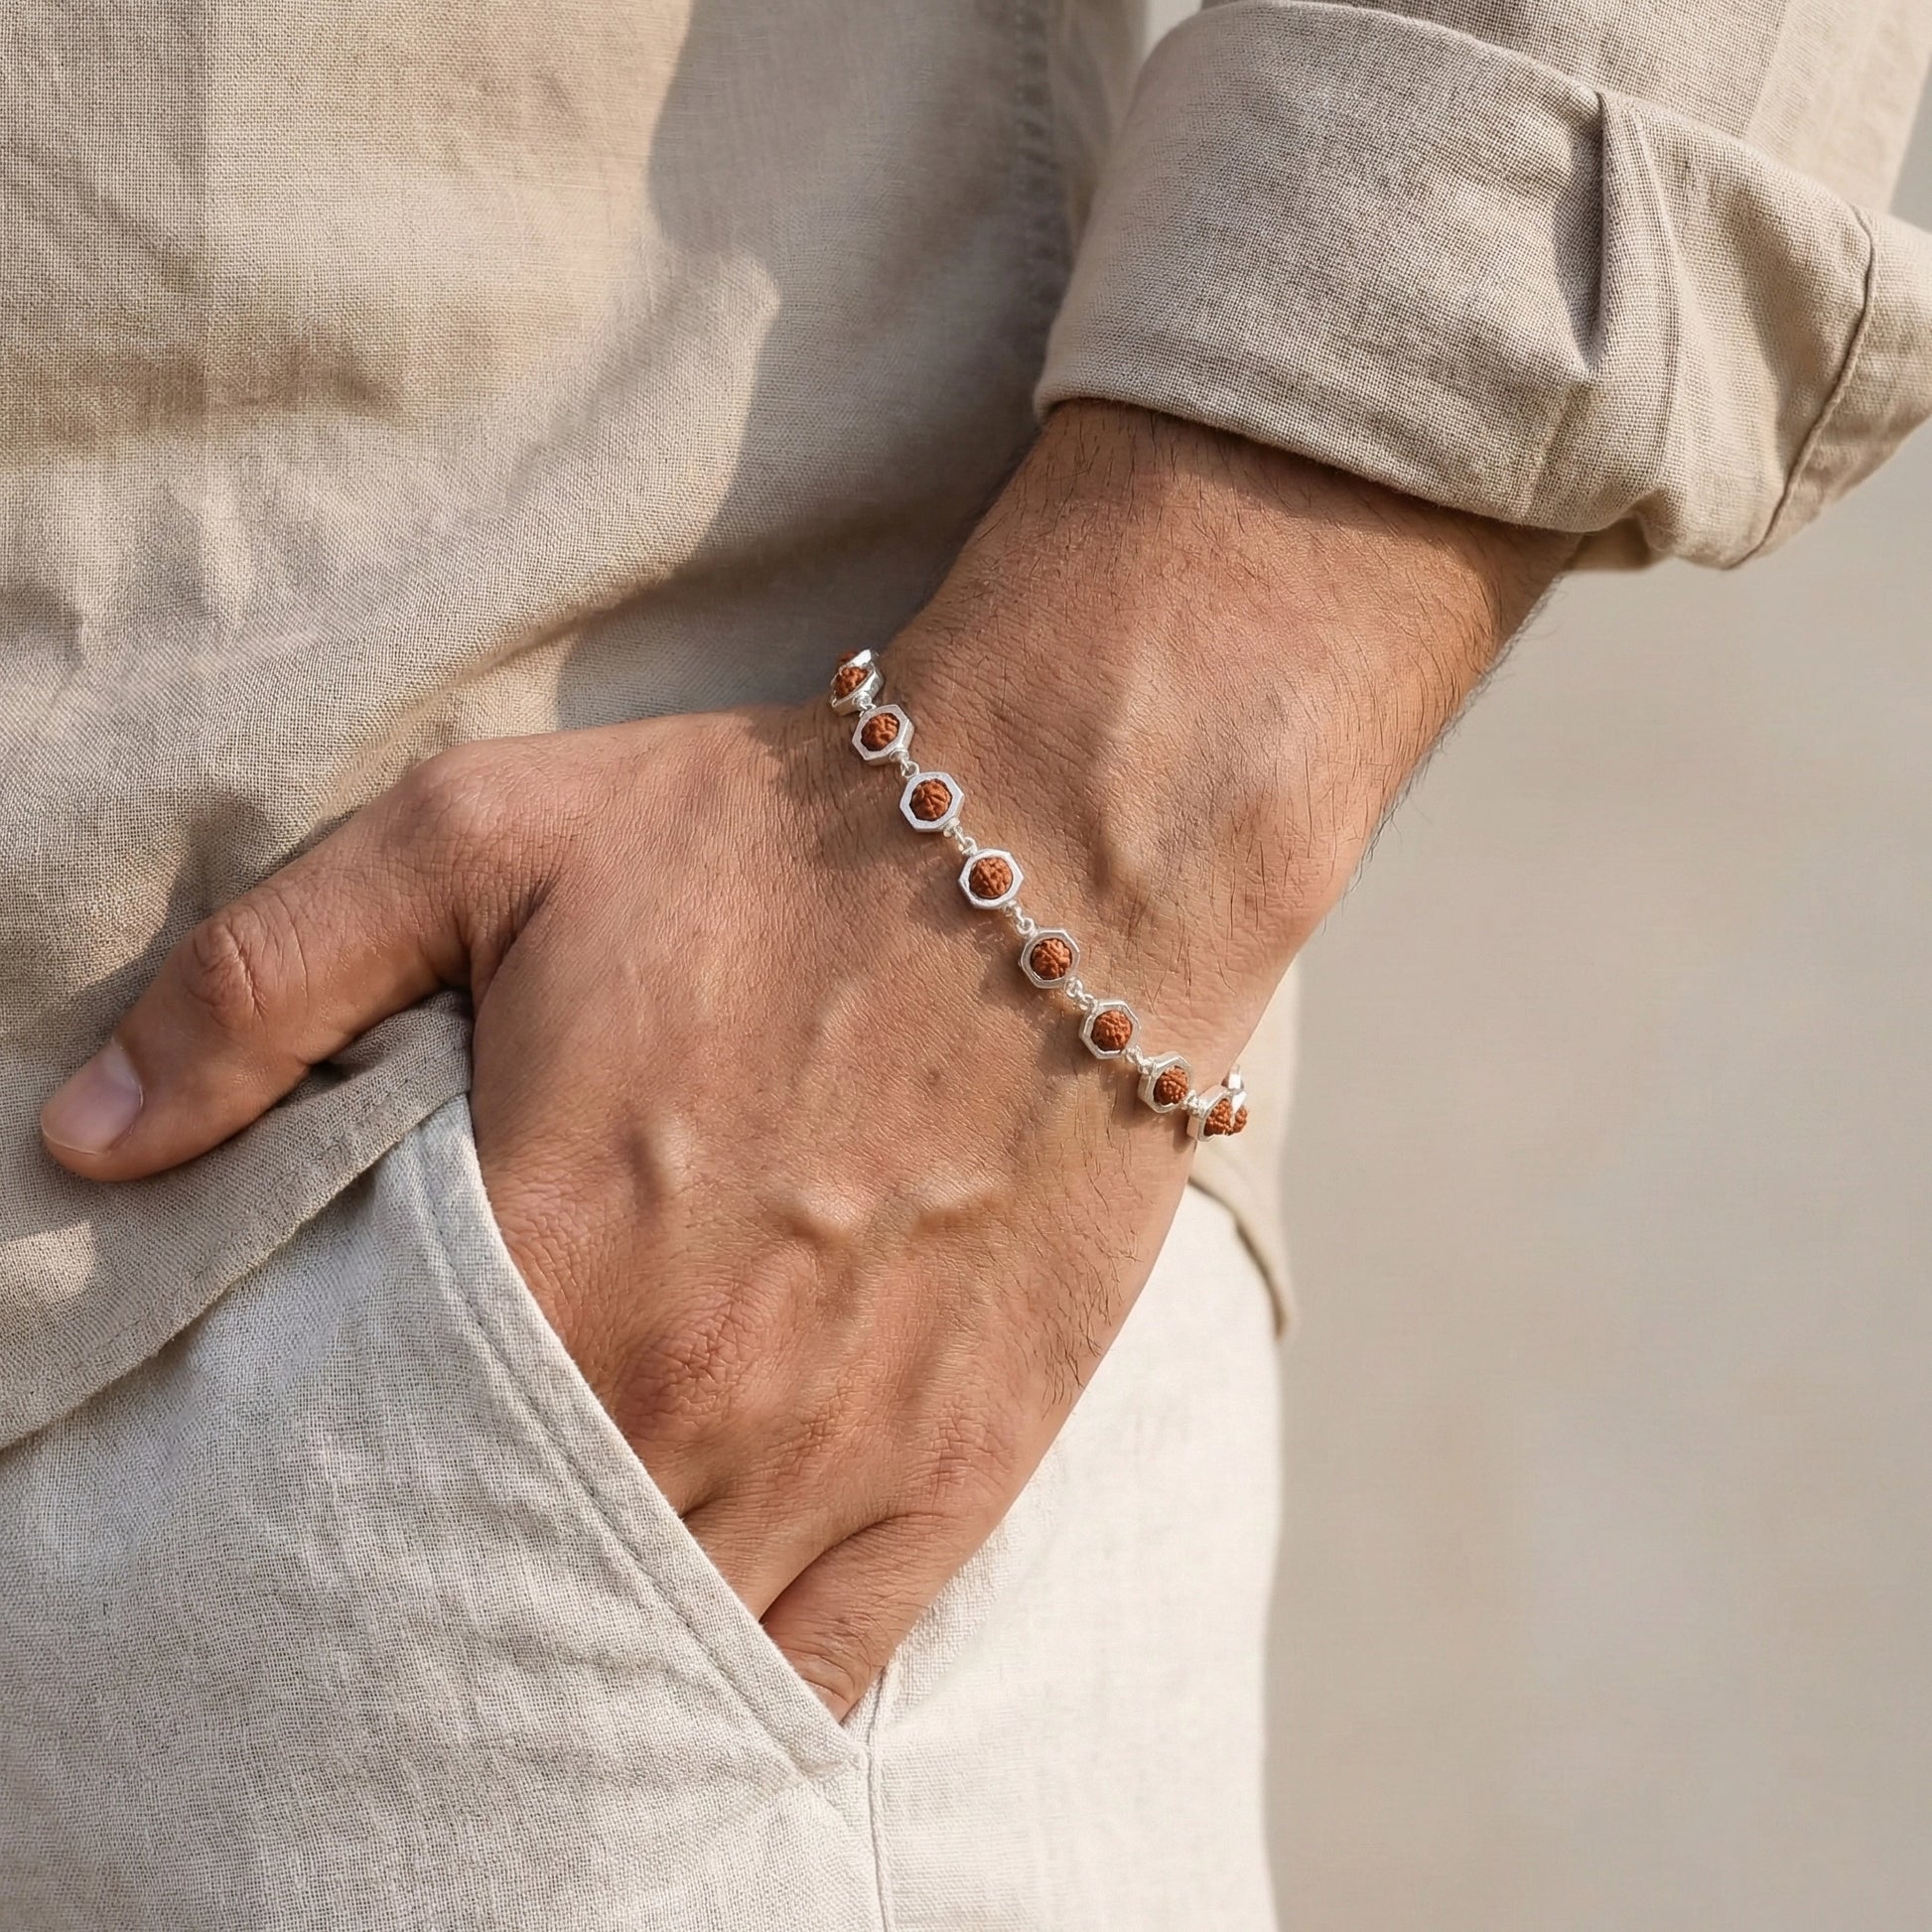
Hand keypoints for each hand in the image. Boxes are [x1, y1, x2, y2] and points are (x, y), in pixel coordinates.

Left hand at [40, 404, 1567, 1714]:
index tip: (285, 1520)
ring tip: (513, 1675)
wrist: (1057, 850)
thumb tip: (85, 1134)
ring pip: (661, 1651)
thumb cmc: (773, 837)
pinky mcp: (968, 1459)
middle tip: (392, 1607)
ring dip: (574, 1674)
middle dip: (431, 1612)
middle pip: (504, 1589)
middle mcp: (694, 1393)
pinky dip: (737, 1706)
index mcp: (556, 1257)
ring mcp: (841, 1447)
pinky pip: (832, 1661)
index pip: (366, 1478)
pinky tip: (680, 1706)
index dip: (310, 1515)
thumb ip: (260, 983)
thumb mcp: (480, 837)